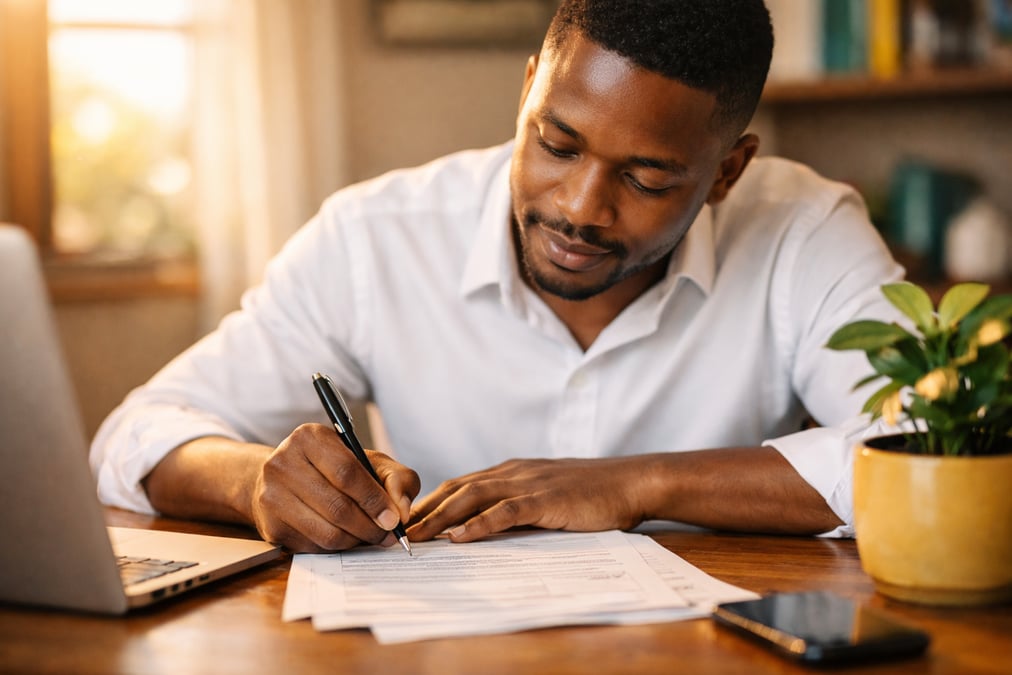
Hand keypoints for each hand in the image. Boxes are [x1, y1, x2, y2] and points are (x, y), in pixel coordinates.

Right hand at [250, 423, 419, 551]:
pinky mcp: (271, 526)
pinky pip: (314, 547)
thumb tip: (401, 511)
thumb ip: (397, 478)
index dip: (374, 499)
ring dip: (356, 541)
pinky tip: (347, 537)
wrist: (287, 479)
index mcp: (309, 438)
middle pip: (337, 507)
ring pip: (327, 532)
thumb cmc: (336, 468)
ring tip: (370, 536)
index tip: (394, 519)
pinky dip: (338, 548)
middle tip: (388, 535)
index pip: (347, 473)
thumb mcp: (371, 461)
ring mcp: (271, 496)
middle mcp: (282, 464)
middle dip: (370, 526)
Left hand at [406, 457, 648, 542]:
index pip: (460, 484)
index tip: (407, 520)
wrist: (628, 482)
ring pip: (473, 497)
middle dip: (425, 509)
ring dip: (441, 517)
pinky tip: (460, 537)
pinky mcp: (546, 499)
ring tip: (417, 536)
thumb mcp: (545, 496)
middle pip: (457, 488)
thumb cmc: (590, 493)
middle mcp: (513, 473)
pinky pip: (505, 511)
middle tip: (397, 531)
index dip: (431, 501)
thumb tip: (484, 529)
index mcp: (511, 472)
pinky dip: (479, 524)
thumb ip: (516, 507)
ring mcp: (528, 484)